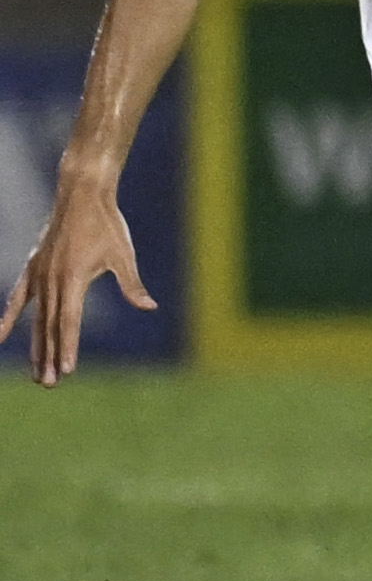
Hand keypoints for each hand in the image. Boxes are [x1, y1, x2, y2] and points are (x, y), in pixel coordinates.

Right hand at [3, 181, 150, 386]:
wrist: (81, 195)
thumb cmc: (108, 224)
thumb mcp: (123, 255)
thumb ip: (132, 284)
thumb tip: (149, 306)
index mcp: (73, 279)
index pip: (69, 322)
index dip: (67, 348)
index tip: (67, 371)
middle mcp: (52, 281)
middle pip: (49, 327)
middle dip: (49, 357)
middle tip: (49, 385)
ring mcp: (39, 275)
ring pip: (35, 319)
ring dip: (35, 346)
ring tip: (36, 373)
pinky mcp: (32, 268)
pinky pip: (16, 298)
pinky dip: (6, 318)